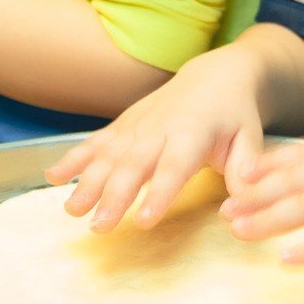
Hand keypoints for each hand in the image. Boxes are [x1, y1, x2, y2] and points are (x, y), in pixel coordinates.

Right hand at [45, 48, 266, 231]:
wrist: (216, 76)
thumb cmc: (236, 115)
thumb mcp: (251, 137)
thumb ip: (246, 166)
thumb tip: (245, 195)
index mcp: (194, 132)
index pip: (175, 166)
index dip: (160, 193)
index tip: (144, 222)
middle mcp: (160, 127)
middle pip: (134, 164)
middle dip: (114, 196)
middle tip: (98, 228)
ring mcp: (137, 125)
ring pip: (108, 154)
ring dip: (87, 182)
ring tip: (71, 210)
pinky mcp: (123, 125)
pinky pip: (95, 142)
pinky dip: (73, 158)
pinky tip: (52, 177)